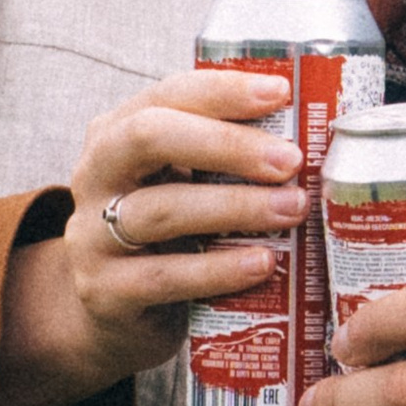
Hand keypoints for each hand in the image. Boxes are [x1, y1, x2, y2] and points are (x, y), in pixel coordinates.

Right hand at [0, 66, 308, 405]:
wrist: (114, 315)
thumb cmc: (166, 236)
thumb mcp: (181, 185)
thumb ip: (222, 160)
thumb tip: (313, 137)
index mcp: (117, 134)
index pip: (166, 95)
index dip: (223, 91)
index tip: (281, 92)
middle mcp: (95, 176)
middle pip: (149, 137)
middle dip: (226, 143)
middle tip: (290, 161)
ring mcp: (92, 235)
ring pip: (161, 210)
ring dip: (235, 207)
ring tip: (293, 210)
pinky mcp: (104, 292)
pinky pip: (164, 276)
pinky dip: (218, 268)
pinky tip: (262, 263)